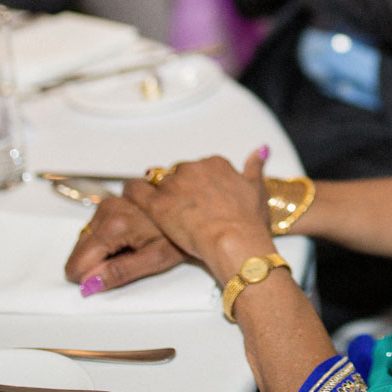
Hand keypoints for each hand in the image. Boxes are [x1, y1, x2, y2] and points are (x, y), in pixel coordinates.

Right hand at [64, 195, 186, 293]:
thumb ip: (119, 272)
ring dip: (105, 247)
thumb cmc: (183, 236)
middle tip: (130, 259)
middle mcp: (107, 208)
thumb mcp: (154, 259)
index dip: (89, 278)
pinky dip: (111, 235)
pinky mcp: (118, 198)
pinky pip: (101, 224)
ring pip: (90, 237)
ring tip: (137, 246)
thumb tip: (88, 284)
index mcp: (113, 225)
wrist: (205, 211)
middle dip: (98, 260)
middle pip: (81, 249)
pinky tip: (136, 235)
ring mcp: (112, 200)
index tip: (109, 278)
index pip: (77, 264)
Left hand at [124, 152, 276, 285]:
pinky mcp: (157, 203)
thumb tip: (260, 151)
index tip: (202, 200)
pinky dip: (132, 192)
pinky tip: (132, 197)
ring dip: (159, 194)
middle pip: (178, 174)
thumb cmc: (248, 221)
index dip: (199, 186)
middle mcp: (193, 168)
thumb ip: (255, 167)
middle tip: (186, 211)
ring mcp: (174, 184)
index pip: (200, 169)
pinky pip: (136, 190)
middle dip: (180, 190)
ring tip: (165, 213)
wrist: (234, 240)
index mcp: (216, 164)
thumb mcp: (258, 190)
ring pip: (158, 182)